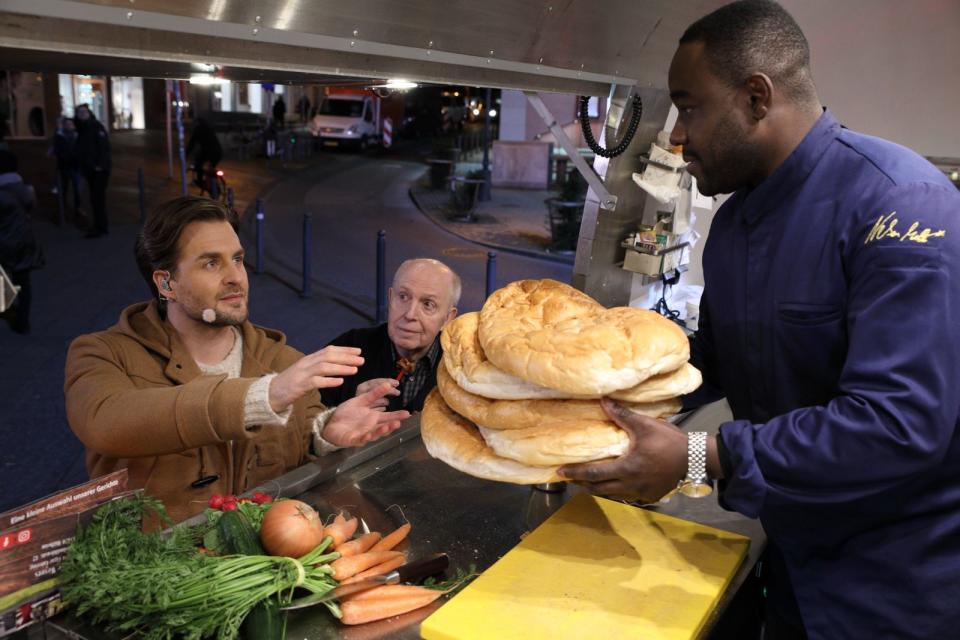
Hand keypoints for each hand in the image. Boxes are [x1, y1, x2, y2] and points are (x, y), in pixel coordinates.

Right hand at [269, 346, 363, 412]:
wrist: (270, 394)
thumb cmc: (290, 384)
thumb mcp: (304, 372)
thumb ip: (318, 367)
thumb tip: (336, 364)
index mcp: (308, 359)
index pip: (328, 350)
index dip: (344, 350)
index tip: (359, 351)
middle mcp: (305, 363)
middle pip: (328, 356)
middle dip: (346, 357)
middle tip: (362, 359)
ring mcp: (301, 374)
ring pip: (324, 367)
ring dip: (341, 367)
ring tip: (355, 369)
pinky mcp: (299, 386)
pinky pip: (316, 382)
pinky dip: (329, 381)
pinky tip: (340, 382)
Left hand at [323, 382, 410, 446]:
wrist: (331, 424)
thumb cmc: (348, 414)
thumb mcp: (361, 401)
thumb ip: (374, 394)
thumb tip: (388, 384)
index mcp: (373, 418)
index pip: (388, 417)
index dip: (397, 415)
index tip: (408, 413)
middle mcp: (371, 427)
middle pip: (384, 427)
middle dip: (392, 425)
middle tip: (400, 422)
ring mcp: (363, 434)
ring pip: (374, 434)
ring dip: (381, 431)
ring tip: (388, 427)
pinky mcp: (353, 439)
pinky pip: (360, 439)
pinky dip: (365, 437)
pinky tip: (369, 434)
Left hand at [559, 398, 687, 503]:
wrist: (695, 459)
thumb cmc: (668, 442)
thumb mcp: (644, 425)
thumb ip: (622, 415)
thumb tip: (602, 400)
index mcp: (625, 468)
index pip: (593, 473)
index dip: (575, 473)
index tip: (561, 472)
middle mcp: (630, 485)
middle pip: (599, 489)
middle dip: (582, 483)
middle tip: (570, 478)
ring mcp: (640, 493)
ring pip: (612, 495)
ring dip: (598, 489)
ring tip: (587, 482)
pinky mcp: (650, 496)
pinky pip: (627, 497)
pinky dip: (616, 493)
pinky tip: (613, 486)